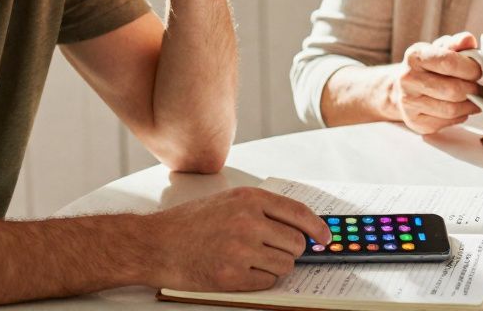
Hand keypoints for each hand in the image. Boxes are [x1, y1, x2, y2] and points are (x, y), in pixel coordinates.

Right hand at [145, 187, 330, 291]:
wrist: (157, 244)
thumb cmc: (190, 223)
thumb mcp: (229, 202)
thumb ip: (263, 210)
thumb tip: (300, 226)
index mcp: (250, 199)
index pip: (300, 214)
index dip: (319, 228)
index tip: (326, 238)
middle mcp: (249, 222)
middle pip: (296, 243)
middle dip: (290, 250)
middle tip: (272, 251)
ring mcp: (241, 249)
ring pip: (285, 265)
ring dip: (275, 267)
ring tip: (250, 260)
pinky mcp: (232, 276)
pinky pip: (267, 283)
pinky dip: (260, 280)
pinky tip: (241, 270)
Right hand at [387, 32, 482, 134]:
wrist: (401, 88)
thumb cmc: (426, 67)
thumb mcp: (439, 49)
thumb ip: (456, 44)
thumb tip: (469, 40)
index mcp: (415, 56)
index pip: (449, 62)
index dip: (471, 68)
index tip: (478, 70)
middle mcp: (408, 79)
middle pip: (452, 90)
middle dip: (473, 89)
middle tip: (479, 87)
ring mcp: (409, 103)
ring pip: (452, 109)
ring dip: (470, 105)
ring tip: (474, 98)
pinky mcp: (415, 122)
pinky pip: (447, 122)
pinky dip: (460, 116)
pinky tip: (459, 108)